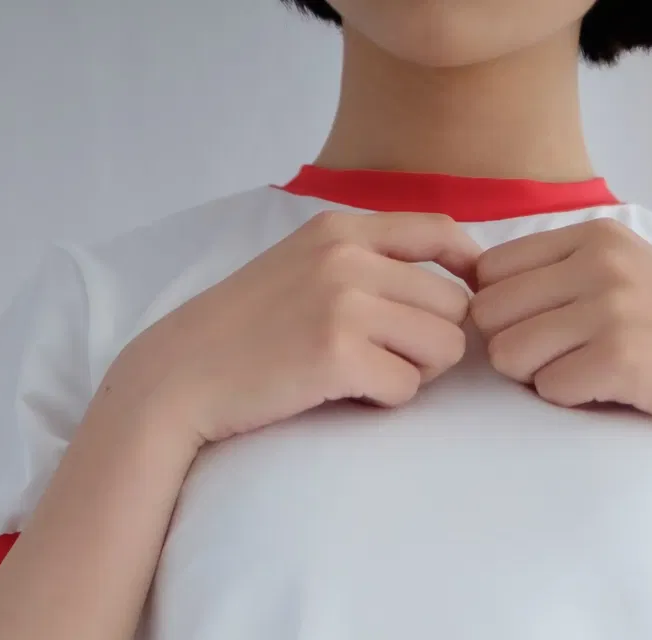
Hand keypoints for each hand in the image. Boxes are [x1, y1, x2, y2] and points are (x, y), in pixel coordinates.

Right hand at [130, 208, 482, 450]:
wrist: (182, 373)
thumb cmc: (244, 331)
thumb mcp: (301, 267)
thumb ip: (363, 263)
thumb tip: (448, 286)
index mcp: (340, 228)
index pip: (440, 231)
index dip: (468, 270)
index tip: (467, 300)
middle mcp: (348, 256)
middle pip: (453, 306)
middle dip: (432, 342)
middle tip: (385, 360)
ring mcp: (343, 303)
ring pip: (443, 348)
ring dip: (414, 373)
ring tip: (364, 376)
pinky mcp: (338, 354)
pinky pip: (408, 387)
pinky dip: (384, 400)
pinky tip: (344, 394)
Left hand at [465, 216, 651, 454]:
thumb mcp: (624, 278)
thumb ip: (558, 274)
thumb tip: (474, 287)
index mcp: (594, 234)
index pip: (490, 271)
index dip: (506, 312)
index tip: (549, 330)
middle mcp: (599, 261)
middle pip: (488, 313)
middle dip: (514, 347)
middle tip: (567, 359)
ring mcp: (610, 307)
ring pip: (508, 354)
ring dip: (539, 378)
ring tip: (590, 374)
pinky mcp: (619, 357)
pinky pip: (547, 390)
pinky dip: (572, 401)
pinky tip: (612, 391)